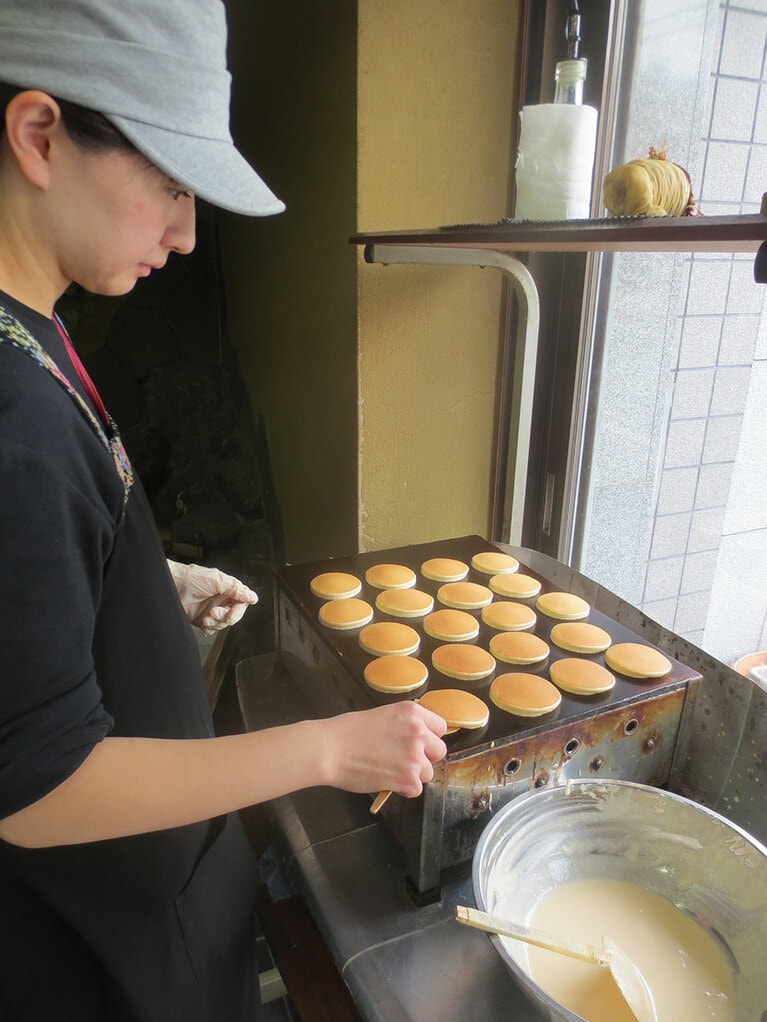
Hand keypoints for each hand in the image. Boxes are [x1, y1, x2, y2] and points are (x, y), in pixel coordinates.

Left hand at [167, 561, 257, 635]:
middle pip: (233, 615)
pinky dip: (209, 629)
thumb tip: (252, 596)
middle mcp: (220, 600)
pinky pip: (212, 629)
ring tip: (206, 617)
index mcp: (226, 589)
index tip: (232, 614)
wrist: (171, 585)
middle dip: (225, 617)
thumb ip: (235, 588)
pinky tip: (204, 624)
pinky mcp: (202, 619)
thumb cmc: (190, 577)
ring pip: (223, 624)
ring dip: (216, 623)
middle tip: (215, 613)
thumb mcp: (217, 580)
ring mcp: (211, 610)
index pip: (241, 602)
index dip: (238, 610)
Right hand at [320, 701, 447, 797]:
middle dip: (425, 757)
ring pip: (428, 773)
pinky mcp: (407, 778)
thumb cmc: (348, 731)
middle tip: (403, 760)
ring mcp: (414, 756)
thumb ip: (404, 724)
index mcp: (412, 712)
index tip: (418, 743)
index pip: (440, 727)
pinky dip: (403, 790)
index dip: (429, 737)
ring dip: (413, 775)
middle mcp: (418, 732)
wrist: (330, 749)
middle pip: (439, 751)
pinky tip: (387, 781)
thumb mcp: (383, 715)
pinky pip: (416, 789)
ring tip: (390, 771)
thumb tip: (416, 737)